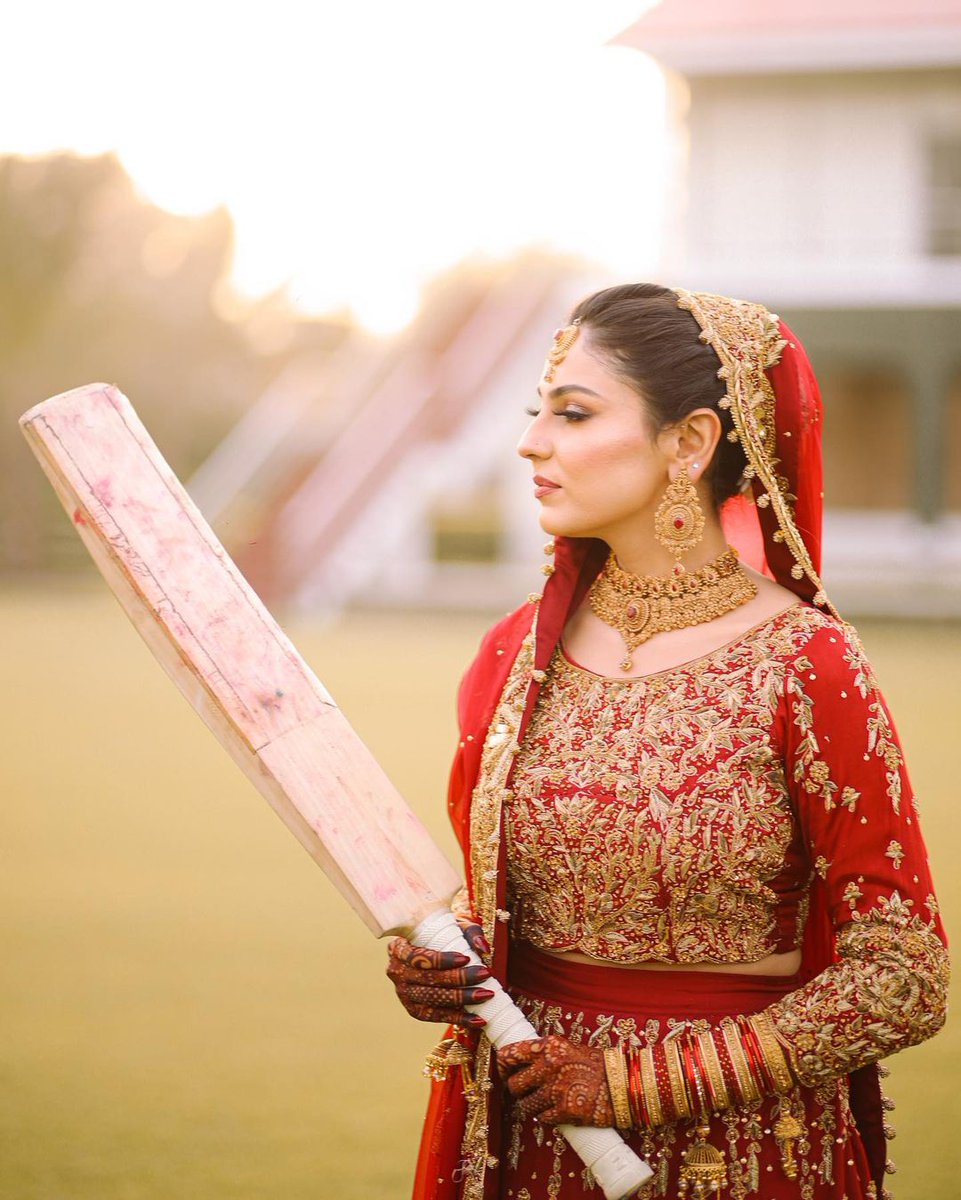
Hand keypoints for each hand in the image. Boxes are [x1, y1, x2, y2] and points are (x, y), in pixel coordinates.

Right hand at [386, 920, 492, 1028]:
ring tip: (485, 995)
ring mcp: (404, 993)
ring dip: (462, 999)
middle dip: (459, 979)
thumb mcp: (454, 927)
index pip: (418, 957)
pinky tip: (478, 1019)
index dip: (441, 960)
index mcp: (399, 948)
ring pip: (432, 999)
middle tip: (484, 975)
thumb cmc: (443, 935)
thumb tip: (483, 948)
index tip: (466, 958)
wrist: (433, 949)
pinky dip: (458, 1018)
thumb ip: (471, 933)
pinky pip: (436, 1016)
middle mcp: (396, 972)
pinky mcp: (414, 1010)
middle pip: (428, 979)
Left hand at [497, 1035, 615, 1126]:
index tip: (506, 1073)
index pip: (508, 1054)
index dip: (503, 1067)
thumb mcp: (568, 1048)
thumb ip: (545, 1055)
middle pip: (513, 1085)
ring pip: (525, 1105)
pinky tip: (557, 1112)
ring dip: (532, 1107)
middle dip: (518, 1092)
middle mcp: (548, 1065)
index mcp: (548, 1046)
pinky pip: (542, 1119)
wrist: (624, 1083)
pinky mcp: (565, 1110)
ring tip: (545, 1104)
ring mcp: (556, 1089)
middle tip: (526, 1093)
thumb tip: (520, 1065)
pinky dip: (547, 1118)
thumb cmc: (597, 1065)